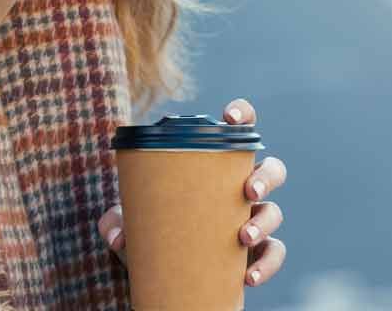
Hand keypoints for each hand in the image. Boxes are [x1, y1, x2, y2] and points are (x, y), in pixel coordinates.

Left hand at [97, 98, 287, 290]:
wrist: (164, 274)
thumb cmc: (153, 231)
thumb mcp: (130, 222)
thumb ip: (115, 221)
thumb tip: (117, 236)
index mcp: (215, 166)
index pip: (238, 130)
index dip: (242, 115)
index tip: (229, 118)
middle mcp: (239, 189)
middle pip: (271, 170)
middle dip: (266, 177)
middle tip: (249, 191)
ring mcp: (251, 219)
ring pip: (275, 212)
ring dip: (265, 222)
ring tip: (243, 237)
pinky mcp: (256, 253)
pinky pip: (274, 253)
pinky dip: (267, 265)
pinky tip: (249, 277)